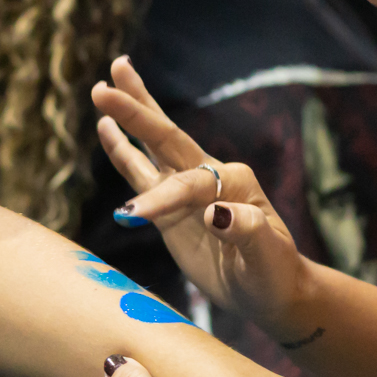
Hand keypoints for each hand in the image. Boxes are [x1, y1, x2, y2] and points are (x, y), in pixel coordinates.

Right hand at [92, 57, 311, 335]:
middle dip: (136, 112)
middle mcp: (210, 175)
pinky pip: (141, 174)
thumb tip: (214, 213)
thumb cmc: (274, 272)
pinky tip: (106, 128)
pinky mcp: (169, 209)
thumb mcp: (268, 254)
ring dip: (130, 115)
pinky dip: (122, 152)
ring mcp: (187, 190)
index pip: (190, 182)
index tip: (136, 215)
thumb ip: (247, 230)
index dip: (162, 197)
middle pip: (167, 136)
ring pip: (153, 144)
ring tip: (103, 85)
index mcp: (234, 180)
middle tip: (104, 86)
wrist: (271, 291)